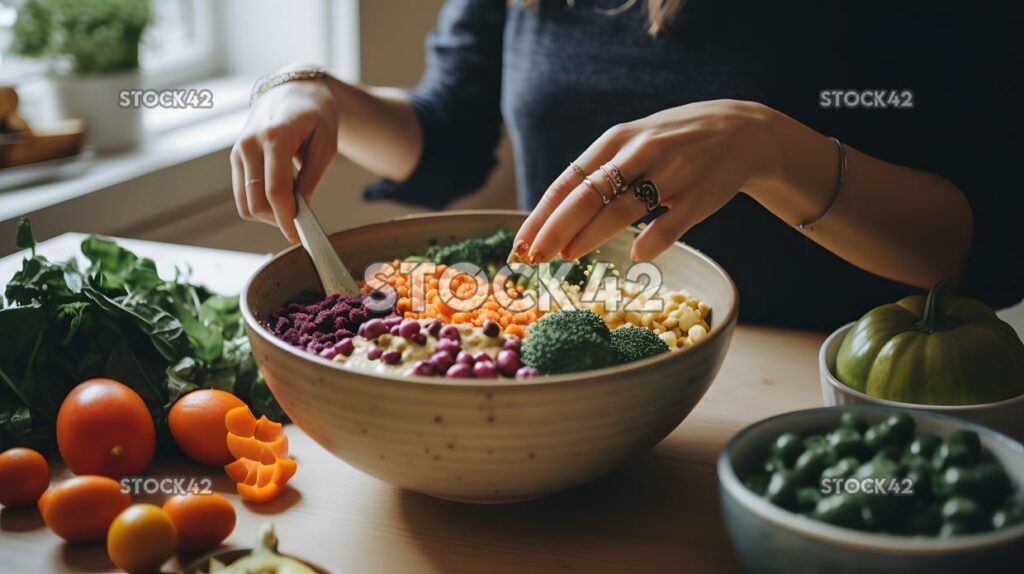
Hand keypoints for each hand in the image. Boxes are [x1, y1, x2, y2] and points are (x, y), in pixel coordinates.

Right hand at [231, 72, 339, 242]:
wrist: (294, 93)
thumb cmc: (316, 116)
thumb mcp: (326, 145)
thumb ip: (312, 178)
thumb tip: (301, 210)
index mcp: (275, 137)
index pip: (275, 190)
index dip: (286, 219)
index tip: (300, 237)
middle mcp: (250, 144)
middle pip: (256, 202)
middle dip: (278, 221)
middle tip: (301, 225)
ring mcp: (238, 151)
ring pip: (245, 203)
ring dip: (268, 216)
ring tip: (293, 207)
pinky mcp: (235, 158)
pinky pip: (243, 194)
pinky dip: (260, 204)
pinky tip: (281, 196)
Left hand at [512, 100, 780, 261]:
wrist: (741, 131)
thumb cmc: (673, 143)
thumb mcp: (633, 144)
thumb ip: (600, 176)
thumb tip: (555, 219)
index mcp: (616, 140)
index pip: (569, 181)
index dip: (543, 214)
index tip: (522, 241)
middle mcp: (640, 152)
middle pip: (588, 196)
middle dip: (556, 228)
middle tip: (533, 256)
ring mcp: (671, 172)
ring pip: (623, 209)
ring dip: (591, 236)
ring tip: (567, 256)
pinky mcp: (700, 194)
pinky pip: (671, 224)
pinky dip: (652, 242)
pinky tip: (637, 256)